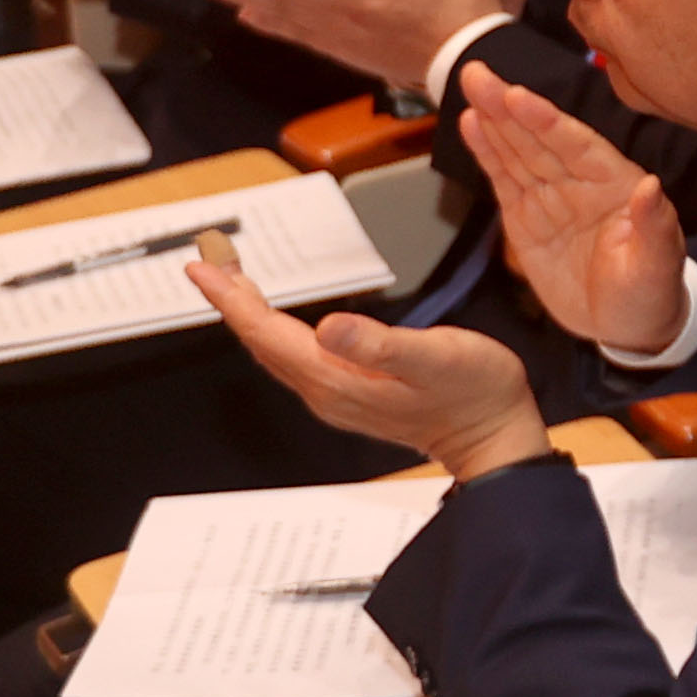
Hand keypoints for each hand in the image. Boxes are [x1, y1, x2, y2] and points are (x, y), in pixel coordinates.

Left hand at [198, 233, 551, 483]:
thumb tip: (330, 326)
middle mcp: (325, 391)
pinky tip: (277, 318)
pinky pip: (294, 358)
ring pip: (275, 351)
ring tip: (233, 279)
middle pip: (262, 342)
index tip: (202, 266)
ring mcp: (335, 396)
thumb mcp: (436, 358)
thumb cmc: (475, 392)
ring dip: (250, 314)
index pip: (266, 334)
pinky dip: (274, 330)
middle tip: (210, 259)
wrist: (494, 436)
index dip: (232, 299)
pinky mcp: (349, 395)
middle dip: (232, 300)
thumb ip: (380, 344)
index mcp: (337, 378)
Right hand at [454, 59, 696, 358]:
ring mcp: (552, 197)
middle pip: (540, 139)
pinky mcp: (527, 217)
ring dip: (493, 119)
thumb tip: (650, 186)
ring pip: (518, 151)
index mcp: (616, 186)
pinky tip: (470, 124)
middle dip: (509, 107)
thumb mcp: (657, 268)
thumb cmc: (650, 295)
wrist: (628, 327)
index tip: (519, 97)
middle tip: (478, 73)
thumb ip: (655, 228)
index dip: (547, 122)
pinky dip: (487, 151)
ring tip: (470, 86)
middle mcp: (582, 183)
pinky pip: (505, 179)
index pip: (577, 146)